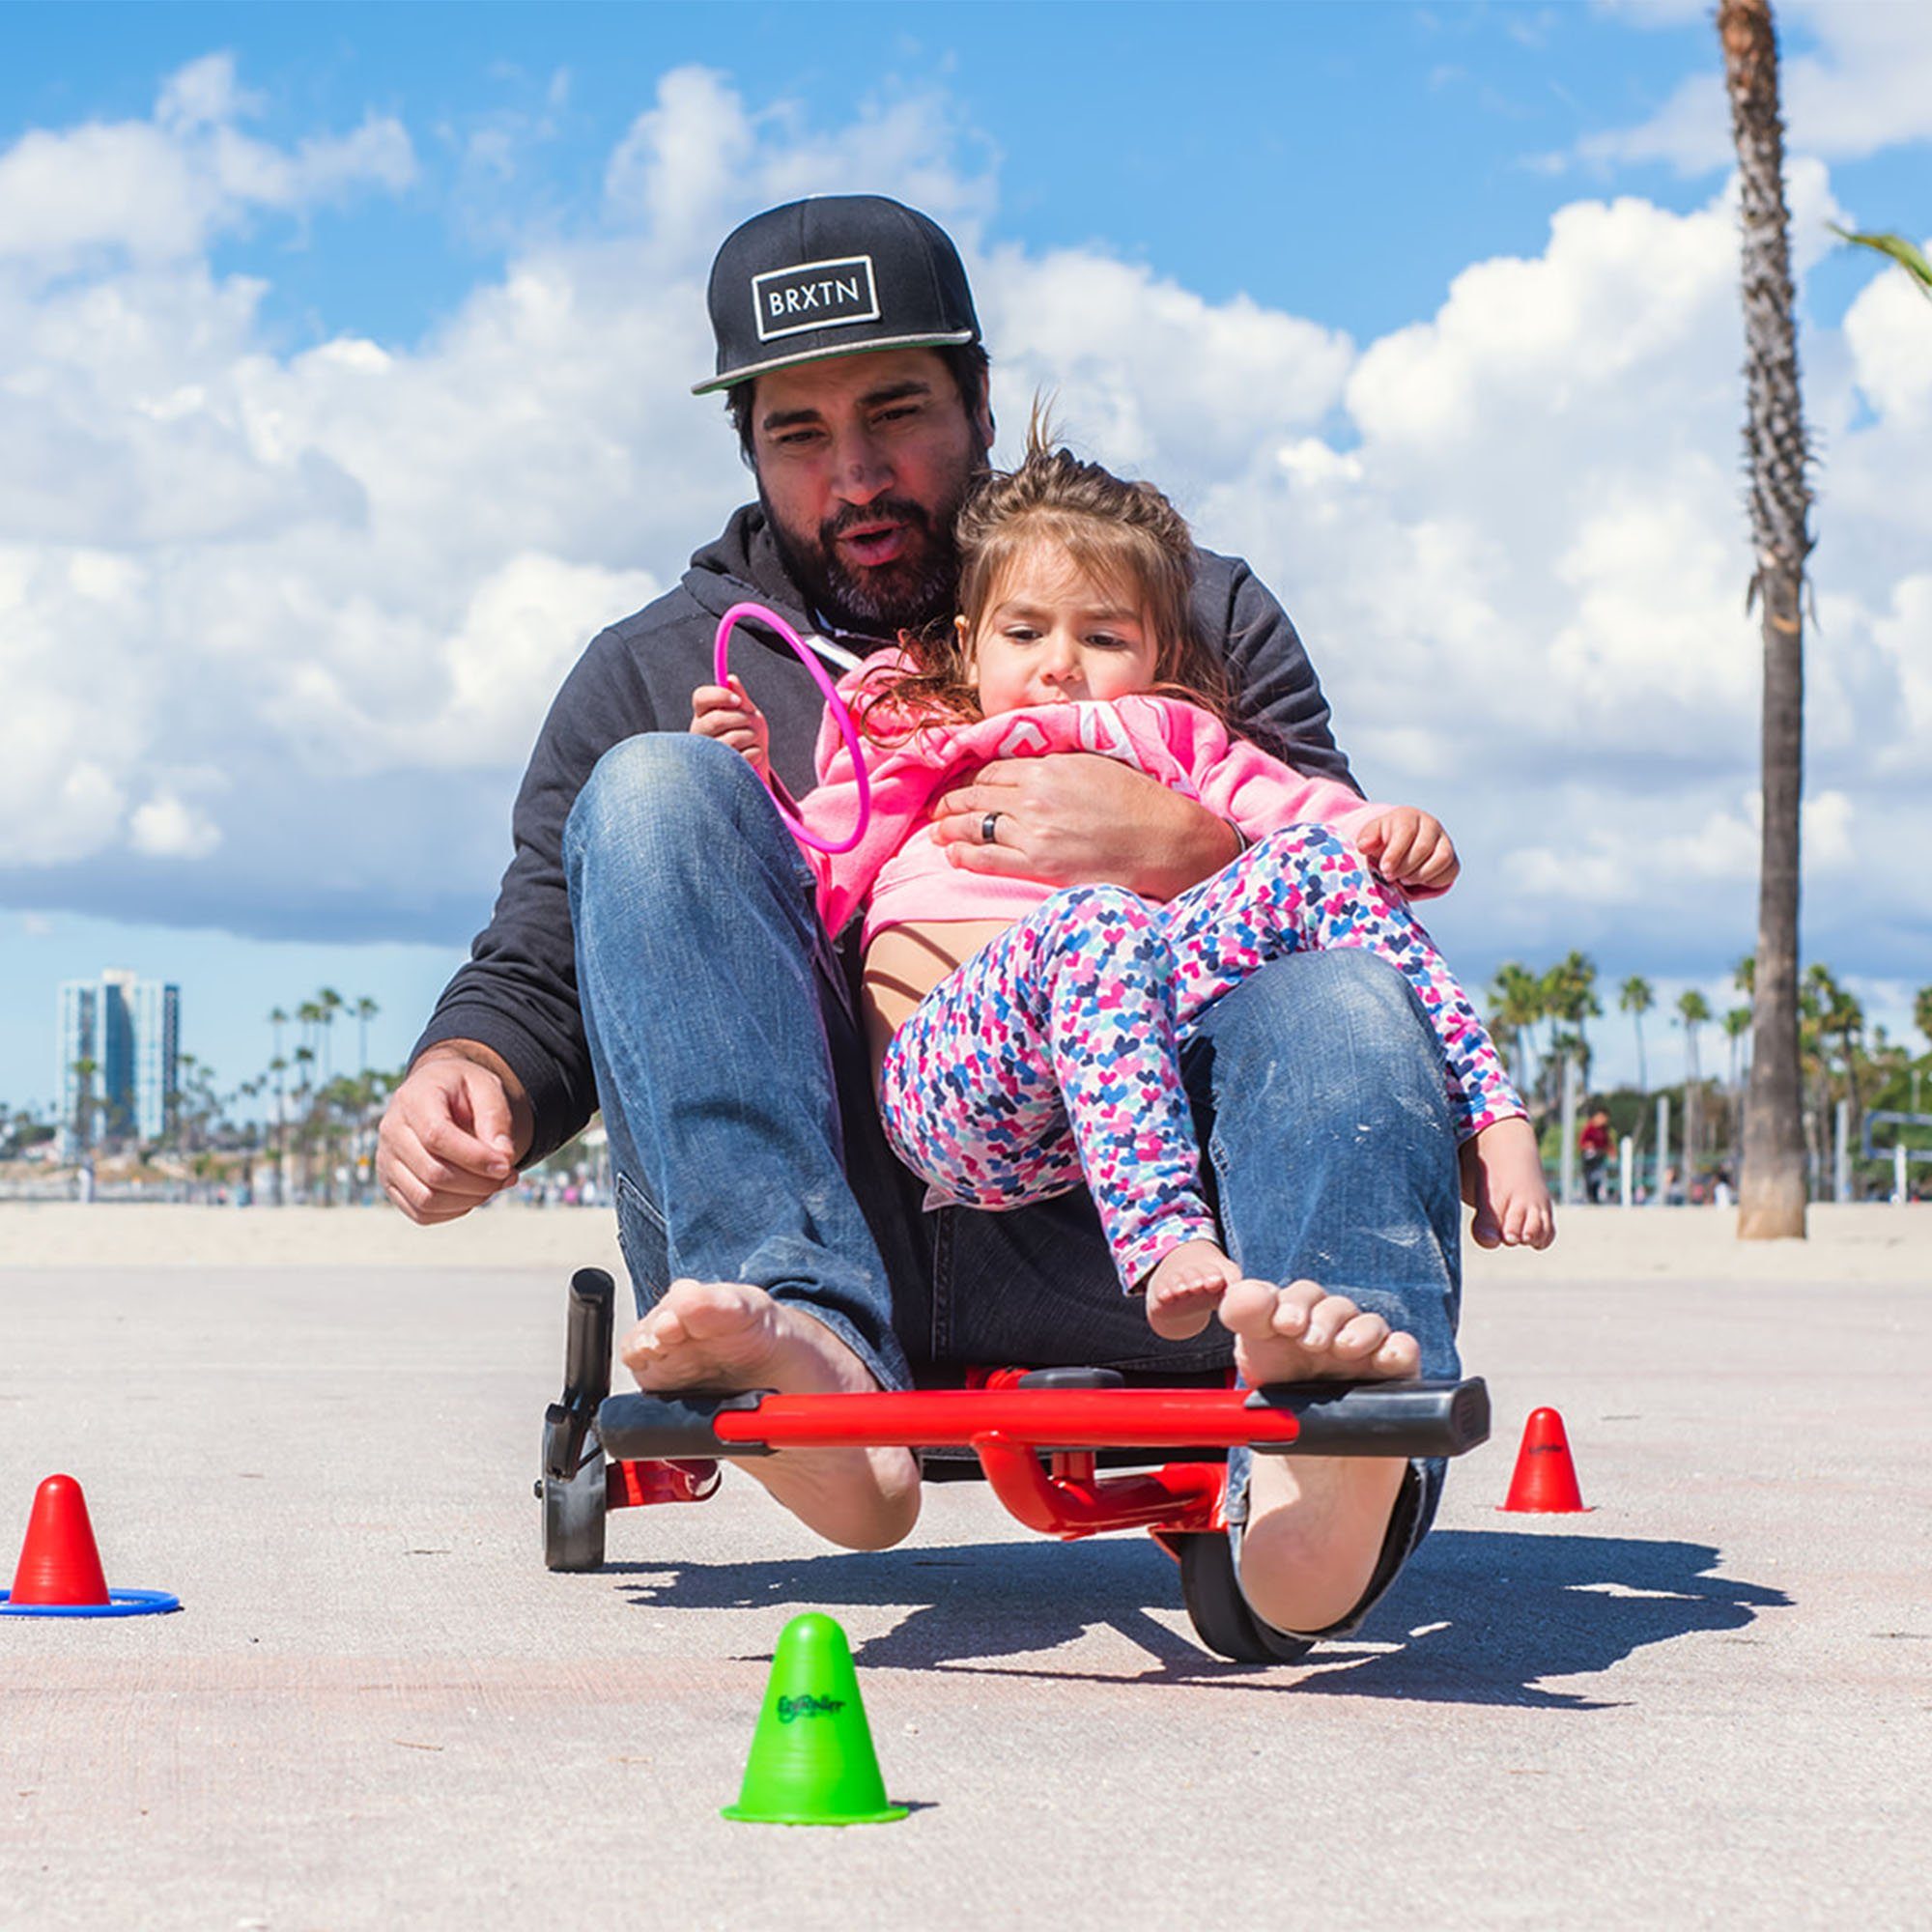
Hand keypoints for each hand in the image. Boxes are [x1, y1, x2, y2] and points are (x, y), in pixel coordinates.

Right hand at [377, 1045, 528, 1223]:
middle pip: (433, 1173)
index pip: (437, 1137)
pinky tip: (473, 1192)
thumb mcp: (486, 1088)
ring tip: (493, 1183)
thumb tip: (503, 1158)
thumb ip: (496, 1119)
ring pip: (426, 1199)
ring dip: (469, 1199)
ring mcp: (386, 1160)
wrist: (437, 1093)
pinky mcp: (391, 1184)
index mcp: (413, 1099)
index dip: (475, 1158)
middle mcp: (391, 1131)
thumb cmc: (463, 1091)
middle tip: (508, 1175)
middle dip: (479, 1183)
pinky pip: (421, 1213)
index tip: (506, 1166)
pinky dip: (454, 1210)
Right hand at [689, 676, 769, 778]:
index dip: (719, 696)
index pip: (701, 697)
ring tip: (752, 739)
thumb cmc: (748, 732)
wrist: (756, 763)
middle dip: (741, 718)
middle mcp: (699, 733)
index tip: (738, 700)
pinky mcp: (720, 772)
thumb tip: (730, 680)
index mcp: (703, 713)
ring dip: (751, 736)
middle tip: (750, 720)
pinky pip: (742, 757)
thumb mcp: (746, 711)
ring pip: (732, 740)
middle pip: (716, 720)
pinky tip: (752, 756)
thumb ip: (739, 696)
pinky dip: (755, 753)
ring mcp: (708, 754)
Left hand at [928, 754, 1240, 899]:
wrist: (1164, 839)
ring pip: (975, 826)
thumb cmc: (1139, 802)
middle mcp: (1034, 796)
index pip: (993, 770)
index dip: (971, 779)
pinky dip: (965, 855)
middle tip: (937, 810)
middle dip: (951, 802)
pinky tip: (953, 855)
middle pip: (977, 796)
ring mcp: (1033, 832)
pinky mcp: (1039, 865)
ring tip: (936, 833)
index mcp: (1048, 767)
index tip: (962, 785)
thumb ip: (1058, 765)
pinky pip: (988, 859)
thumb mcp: (1096, 765)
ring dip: (949, 829)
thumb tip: (1034, 766)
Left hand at [1354, 806, 1458, 893]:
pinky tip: (1417, 881)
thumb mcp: (1371, 836)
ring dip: (1421, 874)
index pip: (1406, 832)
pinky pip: (1450, 871)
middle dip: (1405, 867)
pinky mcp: (1452, 860)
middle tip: (1390, 876)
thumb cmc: (1384, 840)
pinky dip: (1433, 881)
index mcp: (1409, 817)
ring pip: (1442, 858)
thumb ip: (1366, 839)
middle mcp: (1431, 826)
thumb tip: (1364, 846)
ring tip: (1404, 879)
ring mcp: (1445, 842)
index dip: (1395, 853)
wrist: (1399, 847)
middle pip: (1424, 847)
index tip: (1384, 869)